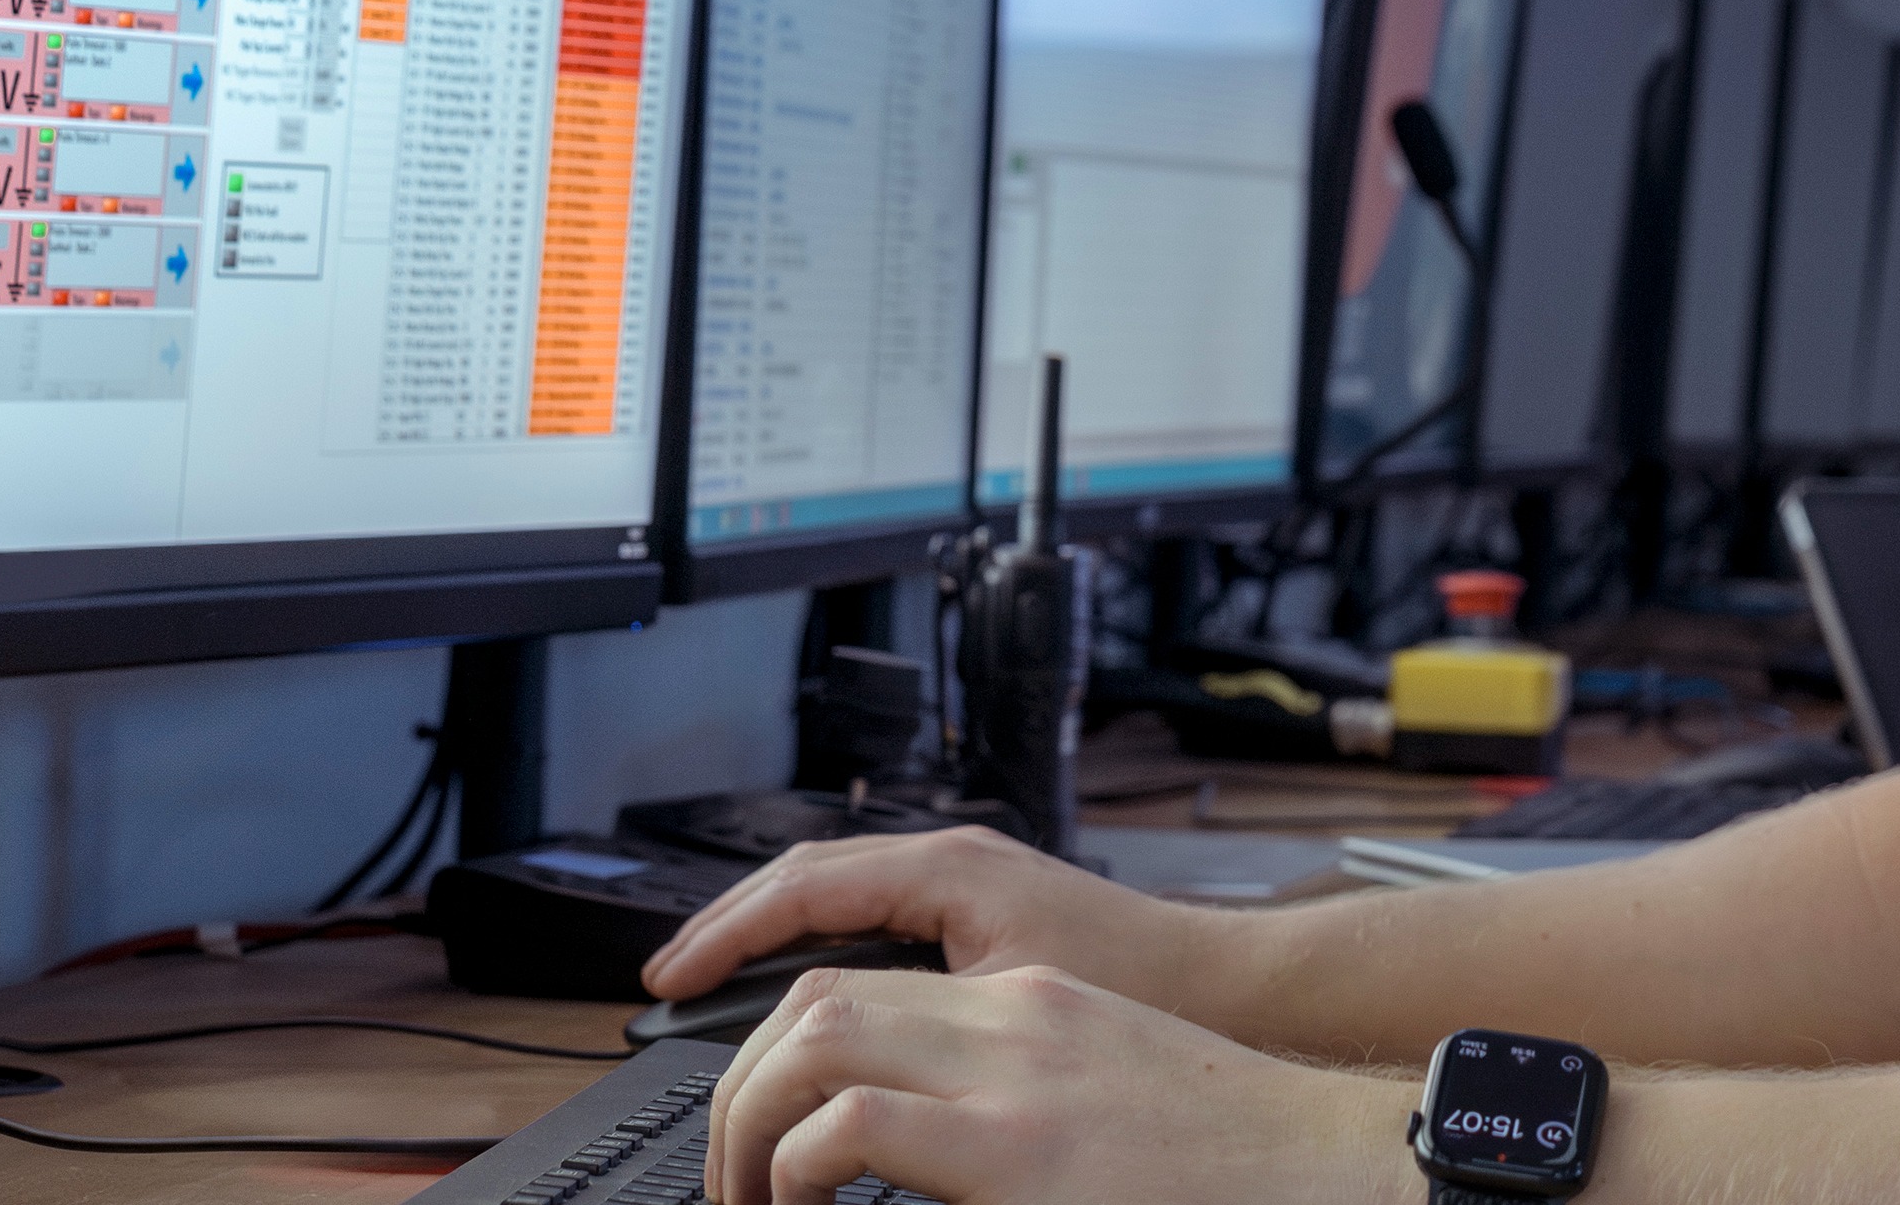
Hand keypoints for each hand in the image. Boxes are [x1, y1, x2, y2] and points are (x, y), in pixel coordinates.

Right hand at [641, 827, 1217, 1012]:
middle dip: (729, 926)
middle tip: (666, 977)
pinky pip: (876, 912)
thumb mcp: (1012, 1007)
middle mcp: (952, 859)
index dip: (723, 933)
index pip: (800, 888)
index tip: (667, 974)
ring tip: (716, 981)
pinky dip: (825, 942)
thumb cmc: (1144, 990)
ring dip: (773, 933)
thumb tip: (831, 1039)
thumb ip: (915, 1019)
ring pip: (838, 893)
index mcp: (947, 868)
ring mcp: (968, 878)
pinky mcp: (985, 908)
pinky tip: (806, 988)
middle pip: (806, 879)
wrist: (1234, 984)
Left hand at [701, 963, 1410, 1204]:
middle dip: (740, 1086)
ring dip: (753, 1120)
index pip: (860, 986)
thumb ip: (1005, 1121)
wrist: (1334, 1167)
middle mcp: (1014, 1017)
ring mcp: (1016, 1071)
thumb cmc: (1227, 1164)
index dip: (778, 1051)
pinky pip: (855, 1125)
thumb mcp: (1101, 1116)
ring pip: (815, 1039)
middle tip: (728, 1180)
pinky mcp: (1018, 1146)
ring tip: (747, 1197)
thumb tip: (910, 1168)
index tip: (752, 1133)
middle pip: (816, 997)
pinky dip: (800, 1166)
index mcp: (1030, 1010)